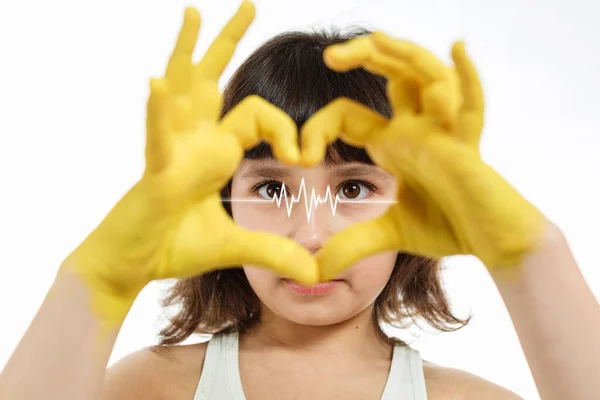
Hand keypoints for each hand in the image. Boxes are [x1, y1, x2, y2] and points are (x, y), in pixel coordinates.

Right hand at [63, 2, 317, 327]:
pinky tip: (158, 84)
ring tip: (194, 12)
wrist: (134, 264)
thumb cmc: (174, 245)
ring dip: (187, 51)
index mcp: (215, 151)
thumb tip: (314, 273)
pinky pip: (158, 137)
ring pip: (181, 90)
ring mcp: (173, 151)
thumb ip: (274, 252)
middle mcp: (194, 140)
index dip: (287, 128)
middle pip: (213, 80)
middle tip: (249, 4)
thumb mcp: (236, 246)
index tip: (302, 157)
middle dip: (229, 41)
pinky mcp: (155, 172)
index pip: (259, 115)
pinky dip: (159, 113)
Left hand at [301, 32, 546, 280]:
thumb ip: (353, 245)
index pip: (348, 116)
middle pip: (392, 76)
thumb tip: (313, 271)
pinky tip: (457, 46)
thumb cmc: (446, 226)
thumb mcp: (389, 234)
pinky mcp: (469, 147)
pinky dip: (467, 76)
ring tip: (377, 41)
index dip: (319, 127)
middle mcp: (416, 129)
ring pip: (428, 78)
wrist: (490, 242)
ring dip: (404, 56)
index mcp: (393, 143)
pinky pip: (472, 106)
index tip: (300, 156)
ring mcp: (444, 132)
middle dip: (364, 58)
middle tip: (330, 57)